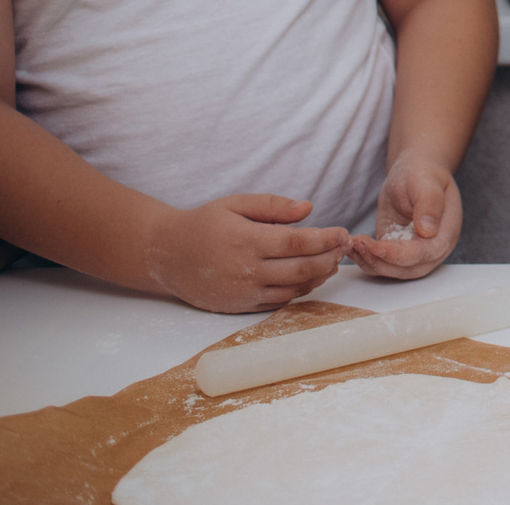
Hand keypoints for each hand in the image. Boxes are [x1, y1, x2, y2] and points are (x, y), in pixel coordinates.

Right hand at [141, 193, 348, 313]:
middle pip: (302, 268)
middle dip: (330, 258)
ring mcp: (243, 292)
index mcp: (247, 241)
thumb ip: (273, 205)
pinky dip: (299, 291)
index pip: (299, 243)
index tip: (343, 232)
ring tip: (333, 262)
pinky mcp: (239, 307)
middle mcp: (246, 270)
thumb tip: (308, 208)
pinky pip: (278, 303)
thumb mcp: (236, 204)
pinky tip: (310, 278)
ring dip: (319, 277)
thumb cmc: (204, 224)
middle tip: (344, 247)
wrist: (165, 254)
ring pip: (293, 289)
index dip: (326, 239)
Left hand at [346, 152, 462, 279]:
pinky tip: (353, 247)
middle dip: (381, 261)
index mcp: (446, 232)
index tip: (376, 246)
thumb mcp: (426, 181)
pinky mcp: (397, 253)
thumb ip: (430, 203)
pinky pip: (382, 264)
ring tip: (353, 244)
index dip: (400, 254)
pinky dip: (366, 260)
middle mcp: (433, 248)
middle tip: (358, 244)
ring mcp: (415, 253)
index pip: (425, 252)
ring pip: (393, 271)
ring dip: (370, 262)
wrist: (415, 174)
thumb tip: (428, 230)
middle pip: (408, 269)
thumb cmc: (423, 174)